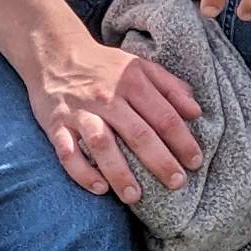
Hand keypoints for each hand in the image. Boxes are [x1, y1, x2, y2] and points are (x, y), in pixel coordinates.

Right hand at [30, 31, 203, 202]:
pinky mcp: (56, 124)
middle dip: (159, 161)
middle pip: (137, 133)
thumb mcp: (140, 66)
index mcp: (132, 82)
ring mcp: (80, 112)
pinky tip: (99, 188)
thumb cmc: (104, 66)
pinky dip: (82, 171)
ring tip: (135, 196)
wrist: (54, 53)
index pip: (164, 115)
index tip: (196, 162)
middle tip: (176, 184)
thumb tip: (196, 111)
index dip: (182, 140)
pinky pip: (67, 152)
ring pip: (102, 144)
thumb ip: (170, 86)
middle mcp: (107, 98)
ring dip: (119, 172)